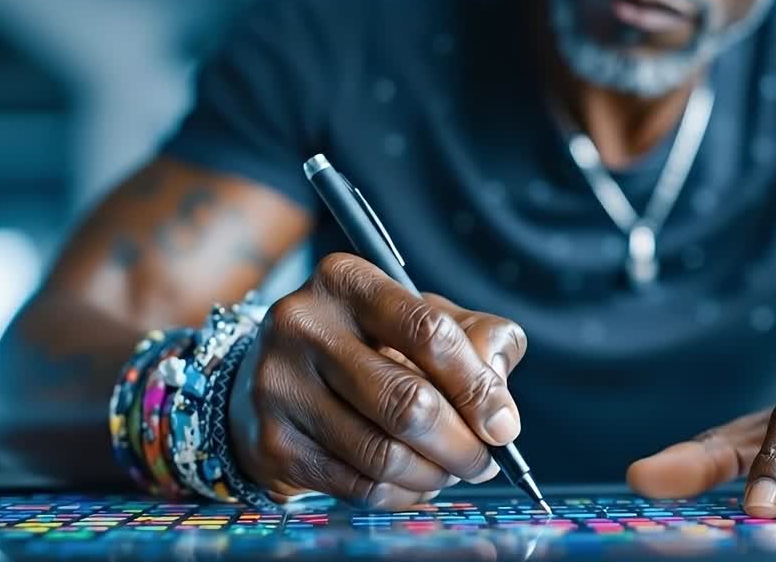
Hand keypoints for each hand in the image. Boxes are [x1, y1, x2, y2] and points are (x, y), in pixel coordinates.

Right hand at [229, 253, 526, 508]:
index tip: (503, 426)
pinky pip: (357, 486)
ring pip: (382, 454)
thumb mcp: (426, 316)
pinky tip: (415, 482)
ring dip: (434, 474)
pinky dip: (401, 494)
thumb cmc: (372, 341)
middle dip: (461, 444)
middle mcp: (302, 325)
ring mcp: (279, 386)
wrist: (280, 374)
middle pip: (407, 402)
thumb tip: (499, 410)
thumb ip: (479, 340)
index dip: (476, 387)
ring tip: (451, 470)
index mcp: (346, 280)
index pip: (427, 332)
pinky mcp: (272, 443)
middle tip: (484, 461)